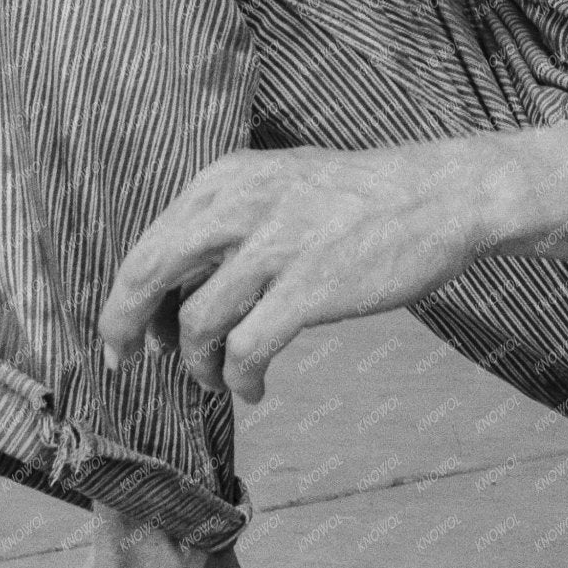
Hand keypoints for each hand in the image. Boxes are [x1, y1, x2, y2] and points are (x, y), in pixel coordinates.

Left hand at [97, 129, 567, 402]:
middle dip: (126, 328)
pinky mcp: (310, 287)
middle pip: (149, 272)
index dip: (125, 298)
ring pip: (196, 322)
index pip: (150, 242)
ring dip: (198, 366)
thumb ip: (229, 219)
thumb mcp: (281, 184)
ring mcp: (277, 245)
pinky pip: (246, 350)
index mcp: (228, 177)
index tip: (127, 338)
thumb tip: (172, 286)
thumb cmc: (361, 198)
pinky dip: (238, 380)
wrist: (442, 194)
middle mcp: (242, 203)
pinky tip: (254, 390)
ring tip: (218, 381)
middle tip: (128, 366)